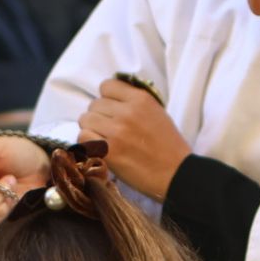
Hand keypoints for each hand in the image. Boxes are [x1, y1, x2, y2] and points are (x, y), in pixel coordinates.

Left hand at [78, 77, 189, 200]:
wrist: (176, 174)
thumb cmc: (168, 146)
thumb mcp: (157, 113)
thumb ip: (134, 103)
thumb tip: (110, 99)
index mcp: (141, 99)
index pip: (106, 86)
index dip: (106, 98)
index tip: (112, 110)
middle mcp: (127, 112)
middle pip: (94, 105)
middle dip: (99, 116)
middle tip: (110, 131)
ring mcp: (116, 132)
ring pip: (85, 120)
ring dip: (91, 130)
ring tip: (104, 141)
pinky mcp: (108, 152)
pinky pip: (83, 139)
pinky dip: (88, 145)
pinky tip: (100, 151)